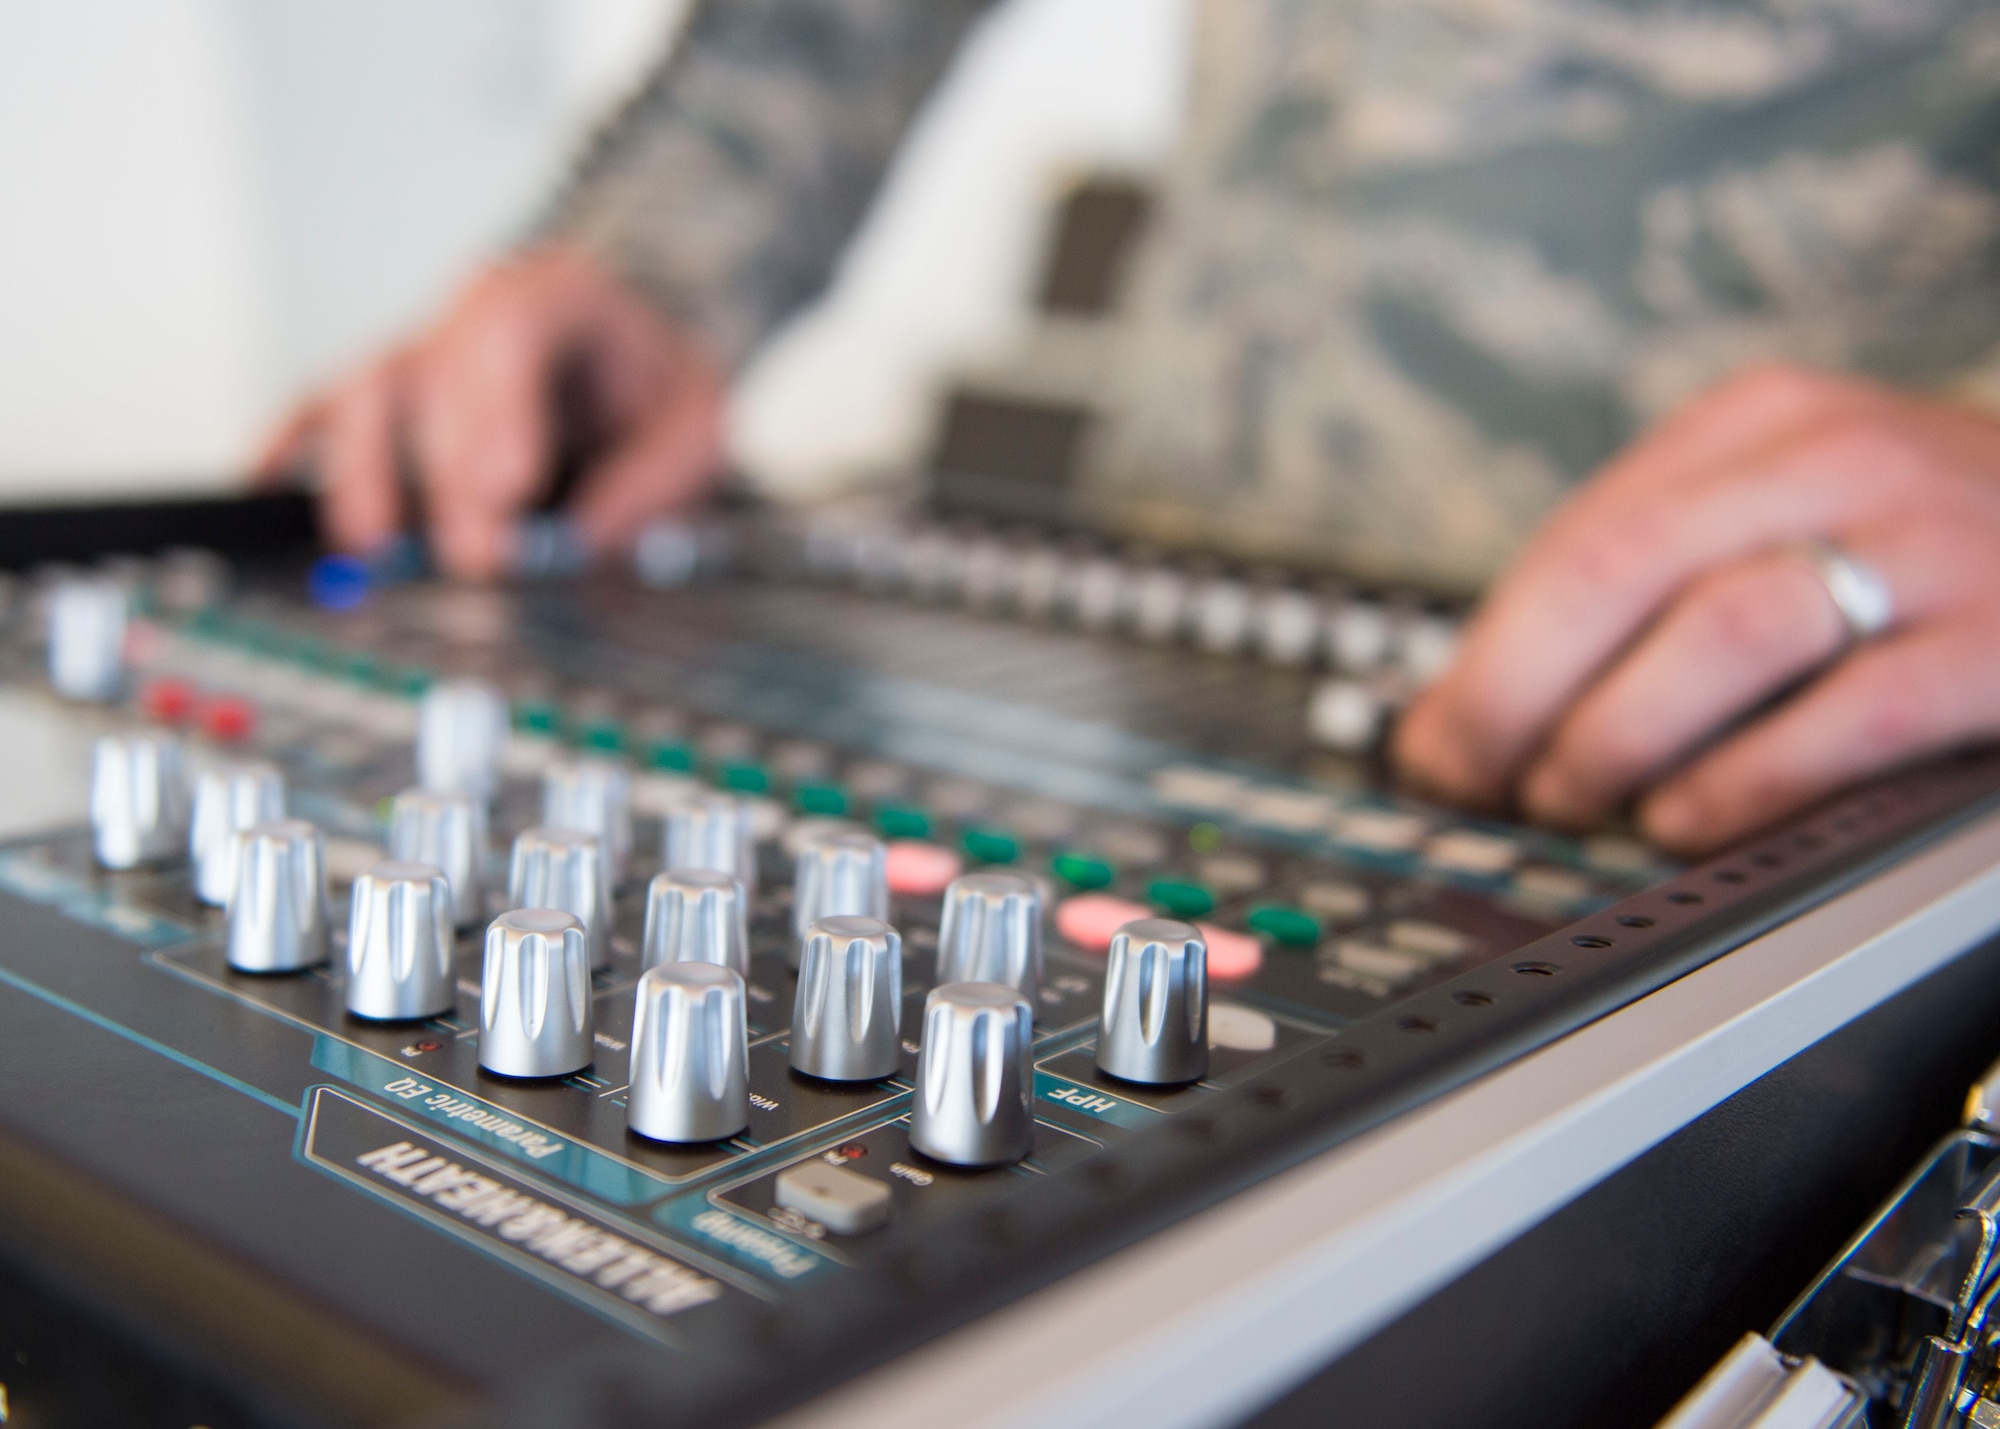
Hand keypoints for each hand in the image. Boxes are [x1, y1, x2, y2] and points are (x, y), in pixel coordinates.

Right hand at [257, 247, 724, 579]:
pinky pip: (324, 407)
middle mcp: (472, 310)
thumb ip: (651, 481)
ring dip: (366, 472)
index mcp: (555, 293)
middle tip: (475, 556)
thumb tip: (583, 544)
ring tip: (373, 546)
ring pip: (368, 391)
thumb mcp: (697, 422)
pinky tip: (264, 484)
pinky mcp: (390, 389)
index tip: (508, 491)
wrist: (638, 338)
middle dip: (451, 478)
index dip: (498, 412)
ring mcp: (421, 346)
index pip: (506, 334)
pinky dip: (292, 445)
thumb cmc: (660, 379)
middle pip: (434, 377)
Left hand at [1395, 364, 1999, 855]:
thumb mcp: (1790, 504)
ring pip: (1724, 634)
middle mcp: (1838, 460)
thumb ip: (1655, 577)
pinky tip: (1690, 824)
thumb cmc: (1924, 536)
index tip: (1432, 743)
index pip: (1581, 540)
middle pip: (1622, 574)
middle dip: (1519, 697)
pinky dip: (1749, 779)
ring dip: (1619, 738)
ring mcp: (1929, 544)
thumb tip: (1477, 703)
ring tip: (1574, 804)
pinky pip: (1852, 715)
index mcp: (1760, 424)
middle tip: (1479, 783)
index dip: (1485, 659)